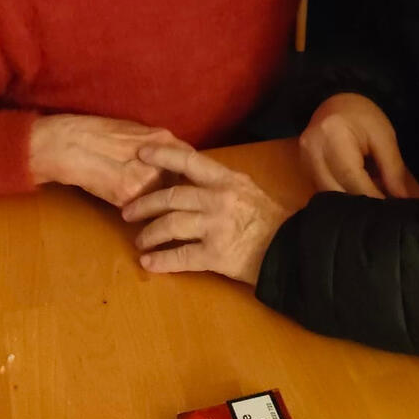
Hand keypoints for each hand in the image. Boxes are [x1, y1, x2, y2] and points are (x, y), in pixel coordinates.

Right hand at [28, 114, 188, 206]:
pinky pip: (143, 210)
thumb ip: (157, 147)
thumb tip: (176, 161)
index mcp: (162, 139)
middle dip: (181, 195)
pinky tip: (136, 212)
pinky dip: (142, 214)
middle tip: (177, 202)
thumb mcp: (134, 131)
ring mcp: (144, 180)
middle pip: (183, 185)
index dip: (192, 177)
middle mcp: (159, 159)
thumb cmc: (97, 132)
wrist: (67, 143)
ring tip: (155, 210)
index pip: (192, 163)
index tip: (193, 185)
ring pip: (165, 201)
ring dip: (162, 208)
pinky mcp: (127, 197)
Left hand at [121, 145, 289, 285]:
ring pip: (170, 226)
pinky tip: (148, 264)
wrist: (290, 249)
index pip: (188, 161)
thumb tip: (188, 178)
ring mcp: (215, 228)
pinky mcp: (215, 255)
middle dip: (143, 205)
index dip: (162, 156)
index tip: (140, 154)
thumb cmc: (268, 219)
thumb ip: (219, 183)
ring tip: (139, 241)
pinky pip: (180, 258)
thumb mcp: (246, 190)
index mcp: (226, 180)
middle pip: (170, 198)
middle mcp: (218, 200)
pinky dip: (160, 261)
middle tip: (127, 212)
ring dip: (149, 235)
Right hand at [299, 93, 418, 198]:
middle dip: (360, 203)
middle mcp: (312, 150)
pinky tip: (356, 194)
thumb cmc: (363, 116)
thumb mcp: (384, 137)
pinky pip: (322, 190)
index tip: (389, 210)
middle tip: (381, 211)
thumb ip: (392, 170)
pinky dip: (341, 195)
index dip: (372, 196)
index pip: (352, 176)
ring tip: (370, 202)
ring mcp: (303, 160)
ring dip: (350, 202)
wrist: (336, 103)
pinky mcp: (303, 168)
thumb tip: (400, 200)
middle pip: (336, 189)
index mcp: (333, 135)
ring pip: (328, 194)